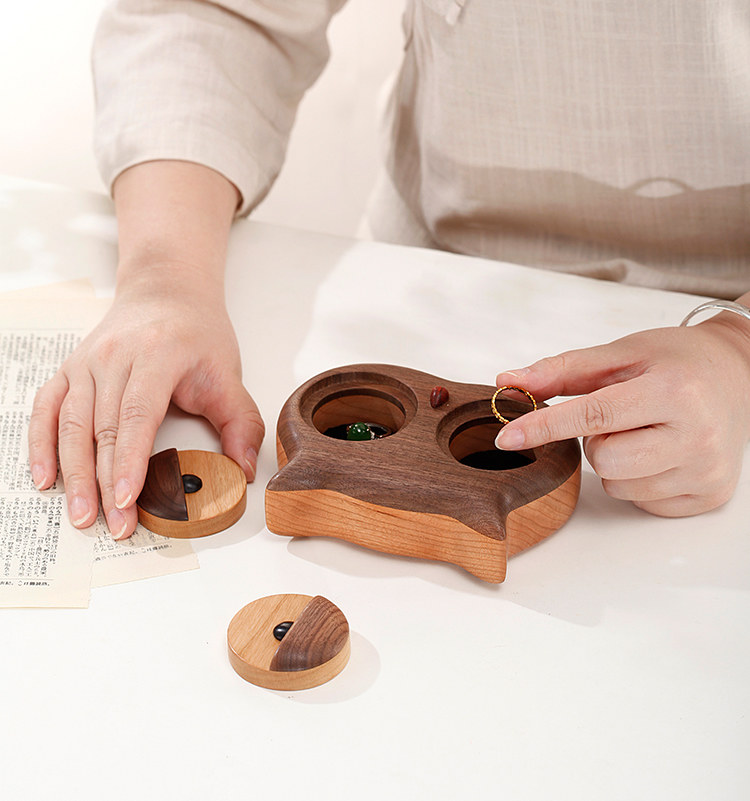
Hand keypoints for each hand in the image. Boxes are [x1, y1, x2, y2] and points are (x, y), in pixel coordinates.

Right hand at [27, 267, 263, 538]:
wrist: (165, 292)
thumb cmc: (198, 334)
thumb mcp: (228, 373)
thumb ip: (241, 422)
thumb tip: (243, 472)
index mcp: (155, 355)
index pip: (136, 415)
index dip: (130, 460)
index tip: (127, 498)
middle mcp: (113, 357)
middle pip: (102, 427)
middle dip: (105, 482)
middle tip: (113, 525)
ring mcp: (85, 362)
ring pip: (70, 424)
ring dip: (73, 474)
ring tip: (82, 516)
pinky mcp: (69, 369)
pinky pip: (46, 410)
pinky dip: (41, 446)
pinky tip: (46, 479)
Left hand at [495, 319, 749, 515]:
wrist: (739, 375)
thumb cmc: (677, 362)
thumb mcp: (622, 353)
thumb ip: (563, 369)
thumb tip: (508, 382)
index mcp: (674, 391)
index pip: (594, 415)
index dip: (545, 426)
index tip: (507, 436)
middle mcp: (698, 436)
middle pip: (602, 458)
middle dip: (595, 439)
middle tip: (623, 415)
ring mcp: (706, 471)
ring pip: (616, 484)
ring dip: (615, 460)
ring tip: (644, 431)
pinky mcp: (709, 496)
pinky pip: (640, 501)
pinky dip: (636, 478)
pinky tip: (660, 451)